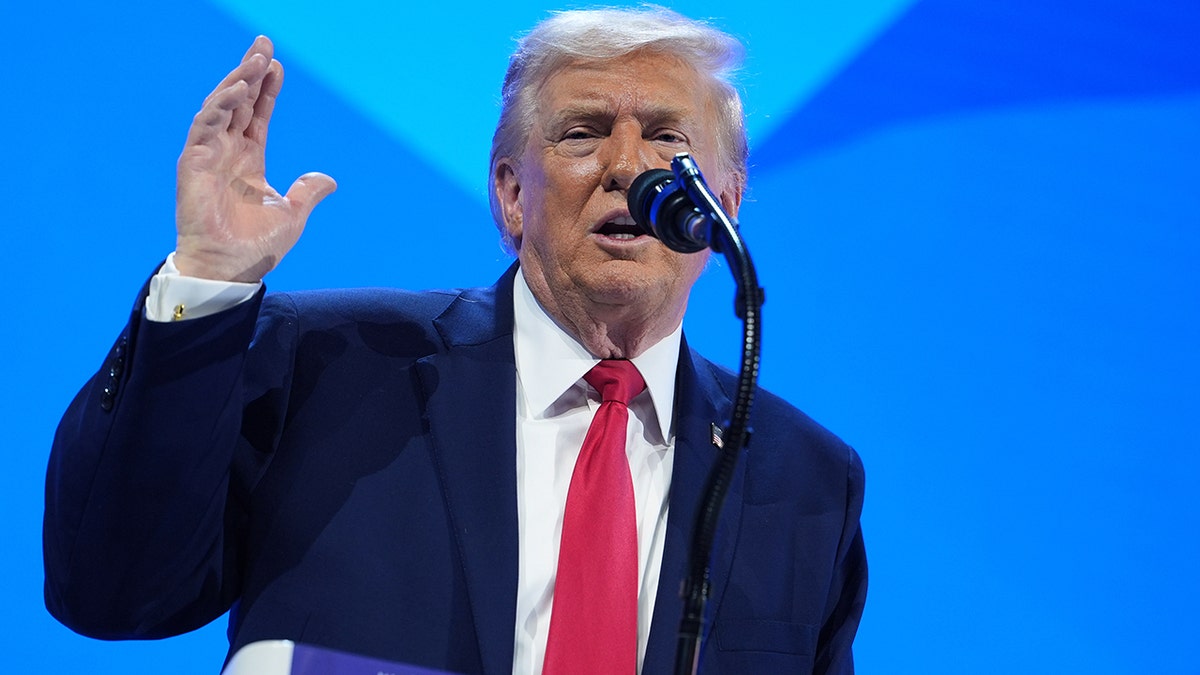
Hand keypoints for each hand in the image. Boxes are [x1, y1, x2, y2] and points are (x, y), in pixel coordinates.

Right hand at [174, 36, 335, 281]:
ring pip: (221, 107)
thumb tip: (328, 179)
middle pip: (239, 101)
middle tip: (264, 44)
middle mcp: (228, 152)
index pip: (258, 114)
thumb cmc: (255, 247)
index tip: (278, 65)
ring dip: (237, 82)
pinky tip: (236, 91)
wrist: (229, 270)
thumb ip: (307, 192)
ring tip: (255, 60)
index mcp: (250, 159)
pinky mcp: (194, 164)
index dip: (267, 89)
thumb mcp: (291, 214)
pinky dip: (219, 108)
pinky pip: (204, 127)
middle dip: (250, 72)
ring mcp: (209, 155)